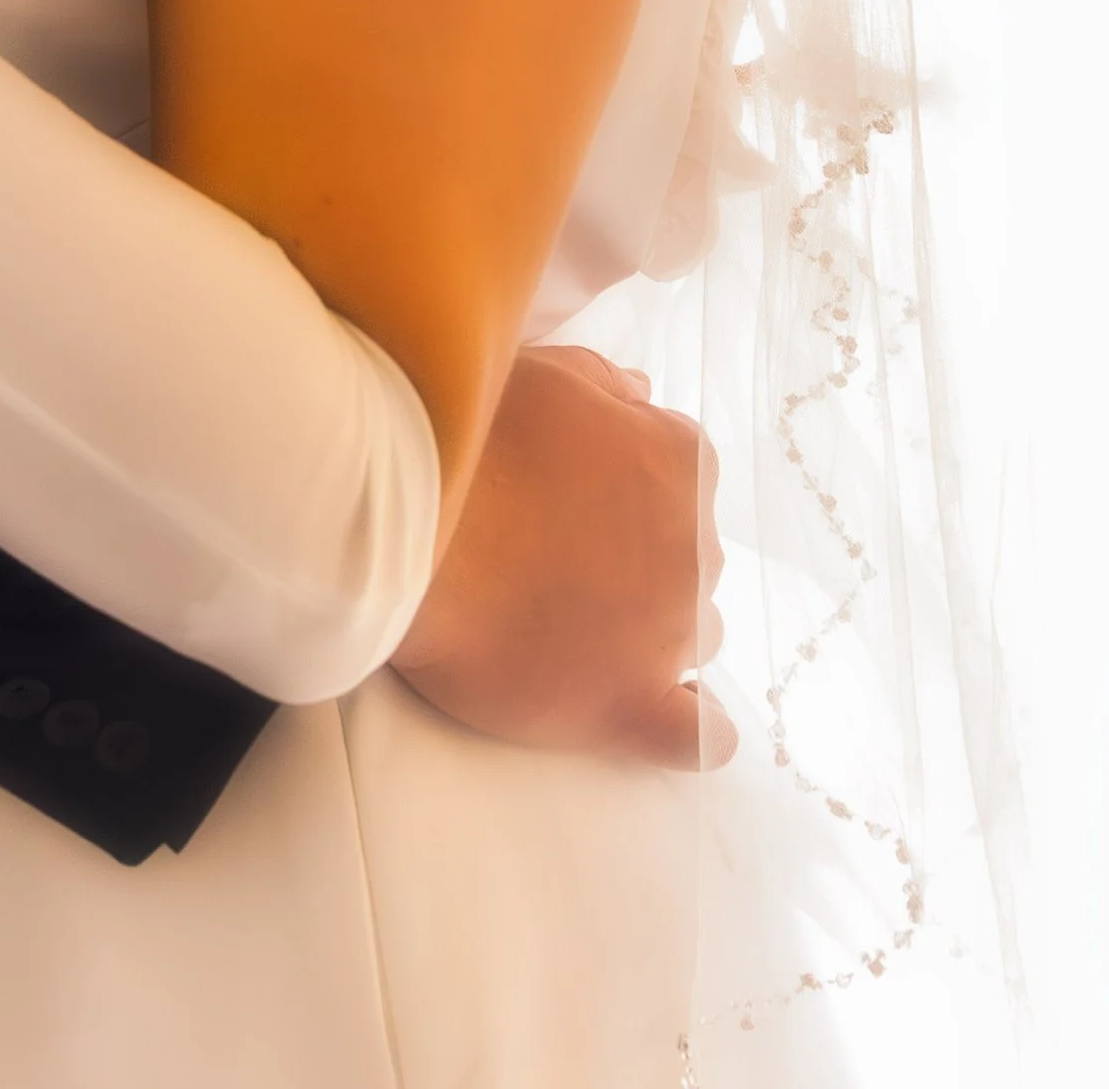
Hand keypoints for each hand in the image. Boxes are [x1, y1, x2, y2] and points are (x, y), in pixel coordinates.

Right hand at [390, 346, 732, 768]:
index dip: (625, 480)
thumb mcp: (541, 372)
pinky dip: (693, 728)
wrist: (410, 533)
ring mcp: (669, 633)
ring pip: (694, 634)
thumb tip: (641, 394)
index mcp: (680, 462)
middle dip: (639, 557)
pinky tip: (669, 716)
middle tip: (558, 553)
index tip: (572, 488)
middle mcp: (694, 549)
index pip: (679, 472)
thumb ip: (604, 382)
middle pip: (686, 557)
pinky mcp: (631, 707)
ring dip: (653, 628)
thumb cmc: (469, 439)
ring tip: (579, 625)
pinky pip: (698, 735)